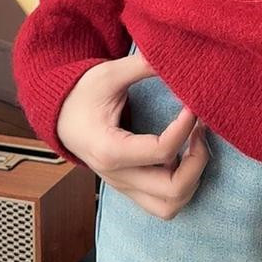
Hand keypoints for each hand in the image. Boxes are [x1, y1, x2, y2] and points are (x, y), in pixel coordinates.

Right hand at [57, 47, 209, 220]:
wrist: (60, 116)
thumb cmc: (82, 94)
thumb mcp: (110, 73)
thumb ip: (142, 65)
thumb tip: (176, 54)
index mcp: (109, 149)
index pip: (162, 151)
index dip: (186, 127)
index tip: (193, 104)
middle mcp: (118, 176)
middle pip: (172, 191)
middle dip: (198, 161)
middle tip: (201, 129)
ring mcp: (124, 186)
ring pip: (170, 206)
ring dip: (192, 178)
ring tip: (196, 144)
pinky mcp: (131, 186)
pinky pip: (163, 203)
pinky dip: (183, 185)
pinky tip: (185, 154)